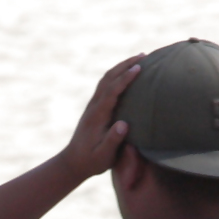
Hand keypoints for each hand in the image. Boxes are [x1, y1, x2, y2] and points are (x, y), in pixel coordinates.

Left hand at [60, 56, 143, 181]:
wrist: (73, 162)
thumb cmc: (91, 162)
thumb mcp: (103, 156)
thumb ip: (112, 141)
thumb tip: (123, 125)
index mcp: (97, 116)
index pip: (112, 91)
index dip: (125, 78)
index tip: (139, 67)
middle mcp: (94, 106)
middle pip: (108, 78)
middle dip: (125, 65)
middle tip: (144, 56)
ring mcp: (93, 105)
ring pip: (106, 79)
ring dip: (121, 67)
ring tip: (139, 59)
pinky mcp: (94, 108)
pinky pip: (106, 85)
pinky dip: (117, 75)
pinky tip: (127, 74)